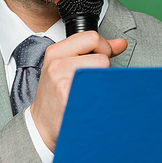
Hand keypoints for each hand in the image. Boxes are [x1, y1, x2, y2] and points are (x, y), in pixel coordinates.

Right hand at [30, 31, 126, 151]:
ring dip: (103, 84)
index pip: (92, 37)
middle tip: (93, 81)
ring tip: (90, 91)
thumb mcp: (66, 66)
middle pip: (102, 57)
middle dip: (104, 69)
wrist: (40, 125)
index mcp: (55, 52)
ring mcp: (62, 82)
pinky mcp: (69, 99)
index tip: (103, 57)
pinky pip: (99, 91)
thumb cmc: (54, 96)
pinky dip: (100, 97)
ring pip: (103, 73)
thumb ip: (93, 51)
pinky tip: (90, 102)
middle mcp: (56, 64)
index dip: (104, 47)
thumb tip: (120, 43)